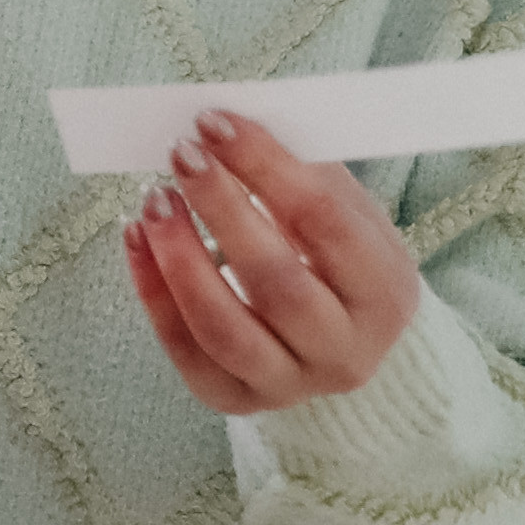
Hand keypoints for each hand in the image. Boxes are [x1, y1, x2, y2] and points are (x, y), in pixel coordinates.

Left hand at [123, 110, 421, 415]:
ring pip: (223, 328)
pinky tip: (138, 240)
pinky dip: (154, 293)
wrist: (344, 341)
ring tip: (153, 202)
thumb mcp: (348, 213)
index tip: (215, 124)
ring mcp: (290, 384)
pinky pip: (186, 351)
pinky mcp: (236, 400)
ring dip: (179, 258)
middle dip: (220, 210)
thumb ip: (301, 174)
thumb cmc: (339, 259)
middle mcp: (345, 350)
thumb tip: (223, 131)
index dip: (265, 167)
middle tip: (181, 155)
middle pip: (275, 280)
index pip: (324, 223)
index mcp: (385, 292)